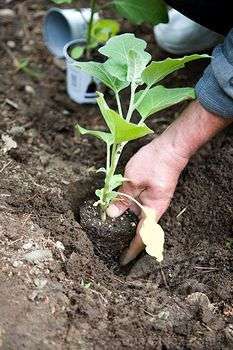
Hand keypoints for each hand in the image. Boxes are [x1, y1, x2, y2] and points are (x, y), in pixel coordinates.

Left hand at [107, 101, 231, 264]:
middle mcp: (155, 208)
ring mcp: (155, 201)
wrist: (170, 148)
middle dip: (130, 241)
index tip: (123, 260)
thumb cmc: (154, 163)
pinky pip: (141, 210)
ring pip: (141, 220)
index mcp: (152, 209)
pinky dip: (131, 215)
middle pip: (142, 231)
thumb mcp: (133, 180)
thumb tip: (111, 214)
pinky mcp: (153, 193)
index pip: (142, 236)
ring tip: (116, 234)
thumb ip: (122, 198)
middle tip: (115, 248)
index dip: (132, 250)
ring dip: (130, 228)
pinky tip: (121, 213)